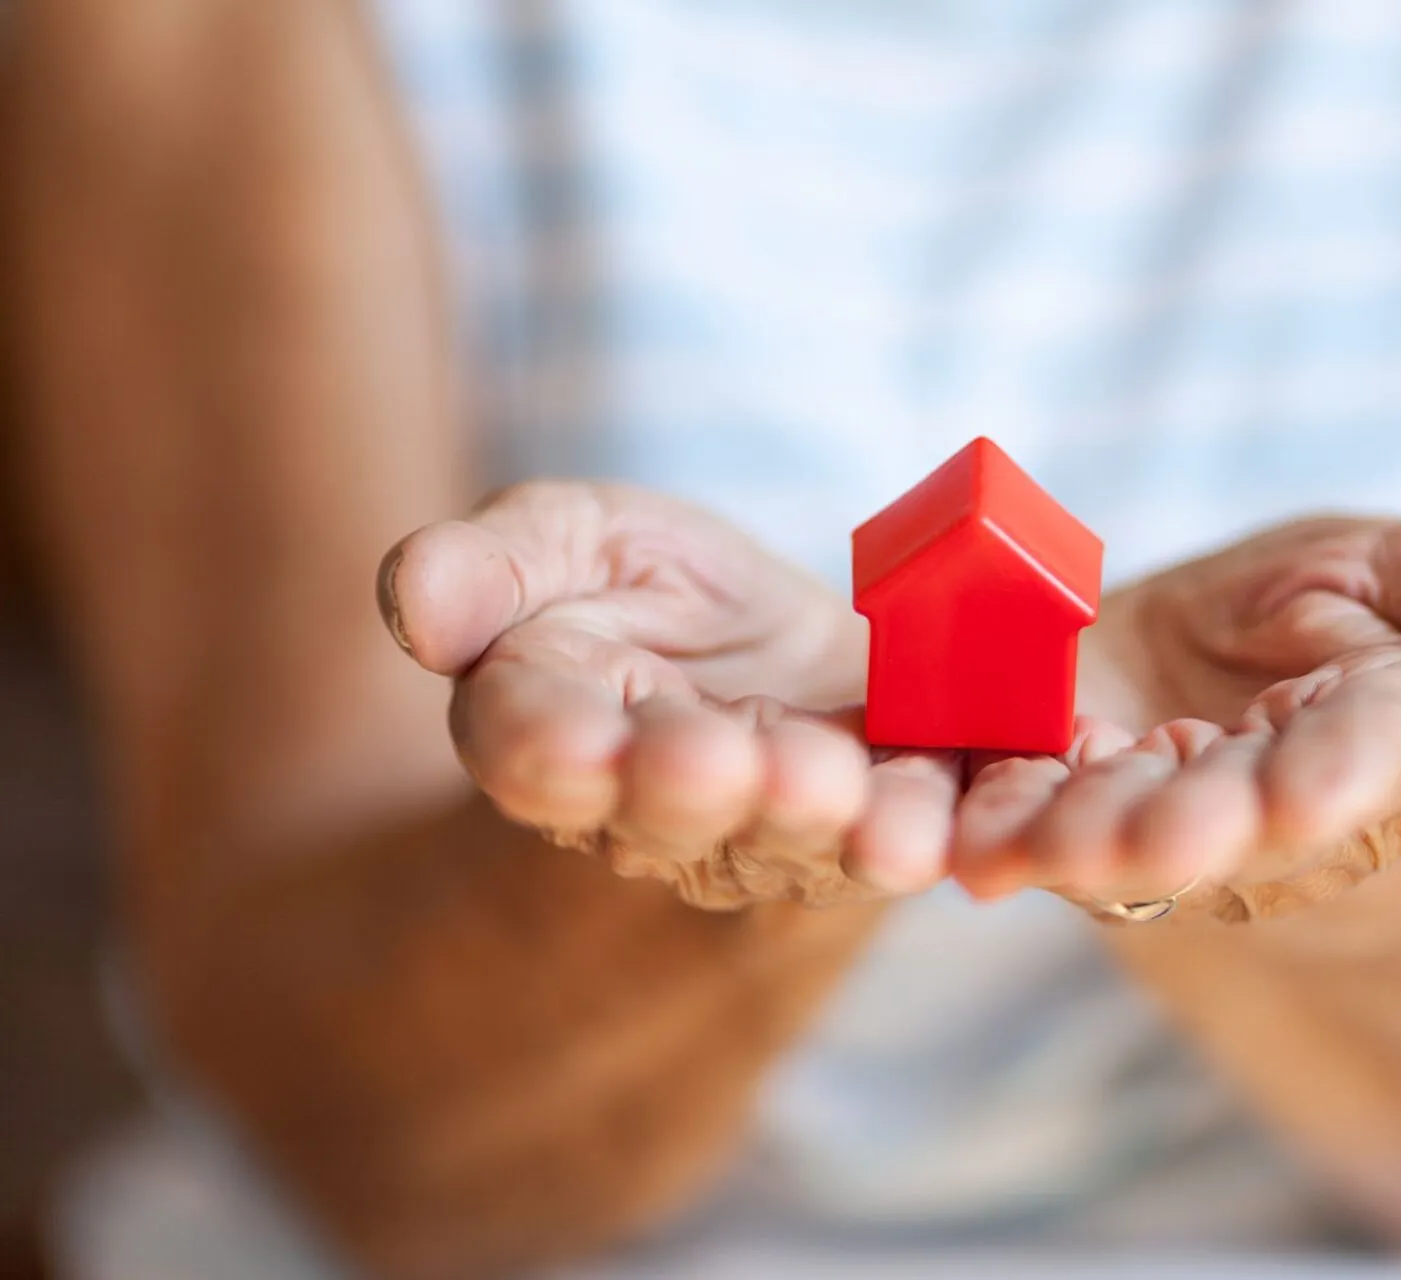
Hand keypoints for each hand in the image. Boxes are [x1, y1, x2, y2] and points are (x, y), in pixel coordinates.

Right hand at [378, 482, 957, 908]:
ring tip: (845, 799)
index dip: (549, 749)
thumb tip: (411, 597)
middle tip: (720, 762)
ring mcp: (776, 829)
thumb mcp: (562, 538)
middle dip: (694, 786)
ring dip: (820, 821)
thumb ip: (487, 567)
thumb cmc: (643, 587)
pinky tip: (945, 838)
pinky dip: (932, 836)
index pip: (532, 748)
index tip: (567, 743)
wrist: (776, 647)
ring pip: (792, 839)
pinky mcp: (880, 824)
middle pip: (668, 808)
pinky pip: (909, 838)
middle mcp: (659, 806)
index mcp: (553, 731)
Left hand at [951, 518, 1400, 919]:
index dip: (1331, 782)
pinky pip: (1030, 812)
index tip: (1299, 799)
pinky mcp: (1073, 799)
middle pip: (1224, 823)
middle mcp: (1275, 807)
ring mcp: (1169, 814)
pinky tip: (953, 832)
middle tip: (1138, 844)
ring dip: (1065, 844)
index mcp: (1386, 741)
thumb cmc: (1360, 599)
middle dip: (1177, 832)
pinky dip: (990, 818)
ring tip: (1010, 847)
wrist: (1241, 632)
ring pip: (1117, 837)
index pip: (1363, 764)